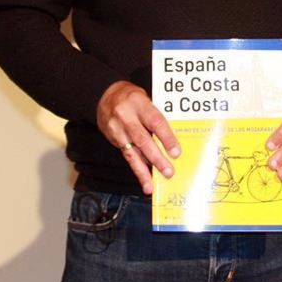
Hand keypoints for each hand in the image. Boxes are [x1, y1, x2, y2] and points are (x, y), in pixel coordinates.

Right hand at [96, 80, 179, 194]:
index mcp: (139, 103)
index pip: (155, 121)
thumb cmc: (132, 98)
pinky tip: (144, 181)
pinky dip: (137, 169)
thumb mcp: (146, 99)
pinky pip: (127, 156)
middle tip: (168, 171)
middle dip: (156, 158)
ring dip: (144, 170)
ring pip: (132, 152)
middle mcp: (126, 117)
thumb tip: (174, 139)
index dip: (166, 138)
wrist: (105, 95)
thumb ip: (157, 116)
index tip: (175, 152)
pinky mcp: (114, 140)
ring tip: (152, 185)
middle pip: (143, 139)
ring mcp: (118, 129)